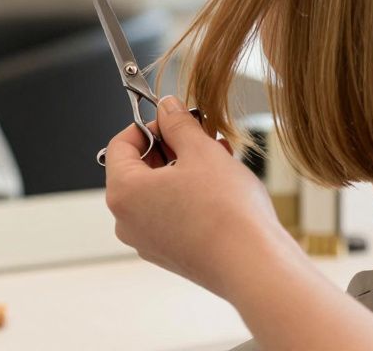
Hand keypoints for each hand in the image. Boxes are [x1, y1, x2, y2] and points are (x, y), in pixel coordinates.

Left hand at [104, 96, 296, 298]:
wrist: (253, 264)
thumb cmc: (225, 212)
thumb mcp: (201, 152)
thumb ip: (178, 124)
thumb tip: (167, 108)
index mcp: (123, 193)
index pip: (120, 146)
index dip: (148, 126)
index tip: (172, 119)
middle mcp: (127, 222)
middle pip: (139, 169)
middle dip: (171, 147)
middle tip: (200, 134)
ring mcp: (148, 242)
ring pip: (158, 192)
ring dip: (184, 169)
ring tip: (217, 156)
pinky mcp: (170, 254)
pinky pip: (170, 214)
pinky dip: (188, 194)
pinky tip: (219, 184)